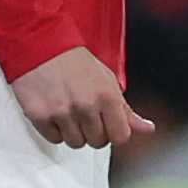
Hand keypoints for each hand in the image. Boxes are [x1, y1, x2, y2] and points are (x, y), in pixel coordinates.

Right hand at [11, 44, 147, 150]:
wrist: (40, 45)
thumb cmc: (73, 60)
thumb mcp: (106, 80)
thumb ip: (125, 109)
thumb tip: (147, 128)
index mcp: (106, 96)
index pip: (121, 136)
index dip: (113, 132)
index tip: (105, 124)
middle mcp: (85, 105)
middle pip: (97, 142)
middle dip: (92, 132)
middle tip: (83, 113)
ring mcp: (62, 112)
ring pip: (75, 143)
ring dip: (72, 131)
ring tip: (67, 110)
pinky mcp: (39, 115)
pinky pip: (53, 138)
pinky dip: (54, 129)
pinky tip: (53, 111)